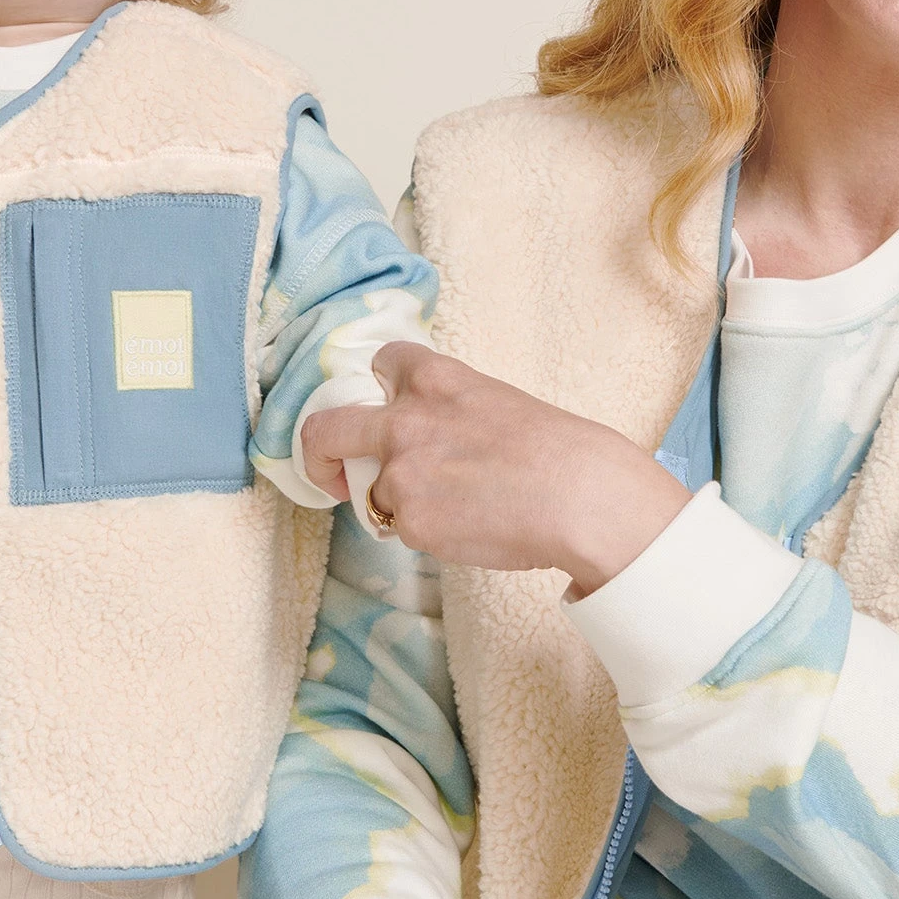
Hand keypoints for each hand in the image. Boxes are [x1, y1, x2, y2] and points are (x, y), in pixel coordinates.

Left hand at [300, 342, 689, 593]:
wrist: (580, 496)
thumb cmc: (561, 451)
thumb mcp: (497, 401)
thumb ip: (449, 411)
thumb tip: (431, 441)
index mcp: (433, 379)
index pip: (380, 365)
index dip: (380, 391)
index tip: (381, 410)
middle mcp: (404, 420)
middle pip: (325, 429)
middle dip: (317, 454)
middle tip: (332, 474)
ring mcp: (401, 472)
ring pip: (376, 492)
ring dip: (403, 503)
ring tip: (461, 507)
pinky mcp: (408, 520)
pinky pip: (403, 530)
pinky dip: (429, 533)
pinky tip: (472, 527)